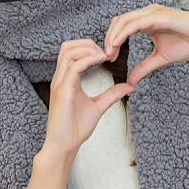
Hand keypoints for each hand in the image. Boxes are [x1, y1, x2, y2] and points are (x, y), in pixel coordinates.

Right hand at [43, 38, 133, 156]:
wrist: (64, 146)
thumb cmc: (75, 129)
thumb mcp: (98, 106)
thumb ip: (111, 94)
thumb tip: (128, 86)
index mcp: (66, 80)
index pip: (71, 51)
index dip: (89, 47)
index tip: (107, 54)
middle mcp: (60, 79)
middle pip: (67, 46)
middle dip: (87, 43)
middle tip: (106, 52)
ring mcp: (59, 84)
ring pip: (68, 52)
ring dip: (88, 49)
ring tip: (103, 56)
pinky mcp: (62, 92)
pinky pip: (73, 67)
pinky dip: (88, 60)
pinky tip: (100, 61)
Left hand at [103, 4, 188, 84]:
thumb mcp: (160, 58)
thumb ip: (144, 67)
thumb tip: (130, 80)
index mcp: (146, 21)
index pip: (121, 26)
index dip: (111, 41)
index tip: (109, 58)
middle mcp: (147, 13)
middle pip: (118, 22)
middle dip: (108, 39)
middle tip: (106, 56)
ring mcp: (153, 12)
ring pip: (124, 20)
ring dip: (113, 36)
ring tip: (109, 52)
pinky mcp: (159, 15)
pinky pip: (135, 23)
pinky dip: (123, 33)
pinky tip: (116, 44)